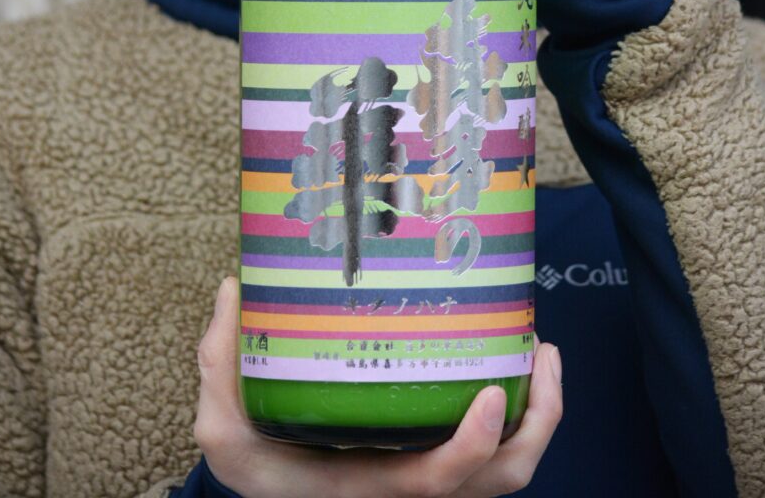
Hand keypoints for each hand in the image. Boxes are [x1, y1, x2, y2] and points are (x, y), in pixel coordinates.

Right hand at [195, 277, 561, 497]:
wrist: (271, 486)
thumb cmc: (255, 462)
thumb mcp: (224, 425)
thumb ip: (222, 362)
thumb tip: (234, 288)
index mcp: (369, 485)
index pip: (438, 482)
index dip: (474, 445)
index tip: (493, 390)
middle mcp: (410, 490)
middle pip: (501, 479)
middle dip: (539, 421)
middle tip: (539, 350)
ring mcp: (430, 479)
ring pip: (511, 469)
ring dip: (541, 414)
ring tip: (540, 350)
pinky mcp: (437, 460)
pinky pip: (497, 453)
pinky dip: (522, 414)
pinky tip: (511, 361)